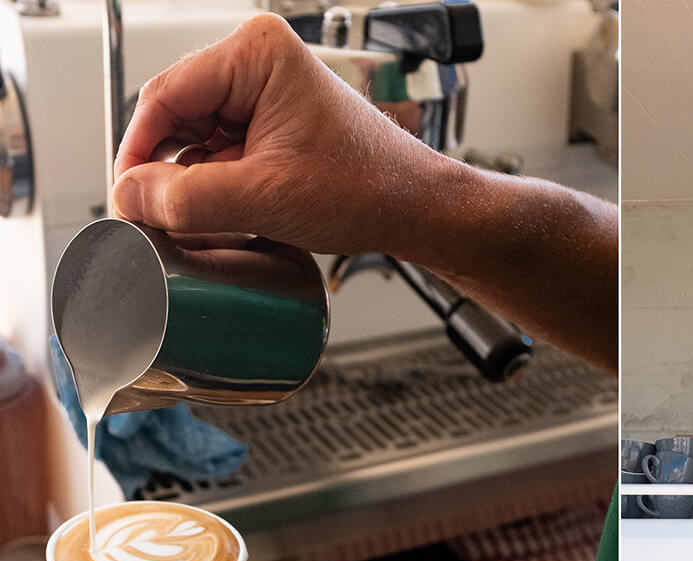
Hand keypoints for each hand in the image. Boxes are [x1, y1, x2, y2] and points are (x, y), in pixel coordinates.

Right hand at [112, 13, 450, 257]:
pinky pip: (221, 155)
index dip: (136, 152)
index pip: (165, 96)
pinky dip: (215, 189)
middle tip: (157, 218)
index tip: (125, 197)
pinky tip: (227, 215)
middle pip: (175, 118)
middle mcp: (257, 64)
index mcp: (256, 54)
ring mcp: (264, 94)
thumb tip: (129, 198)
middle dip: (166, 171)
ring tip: (206, 222)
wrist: (415, 209)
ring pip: (195, 141)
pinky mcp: (272, 126)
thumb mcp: (266, 198)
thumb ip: (189, 199)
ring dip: (192, 184)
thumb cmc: (369, 189)